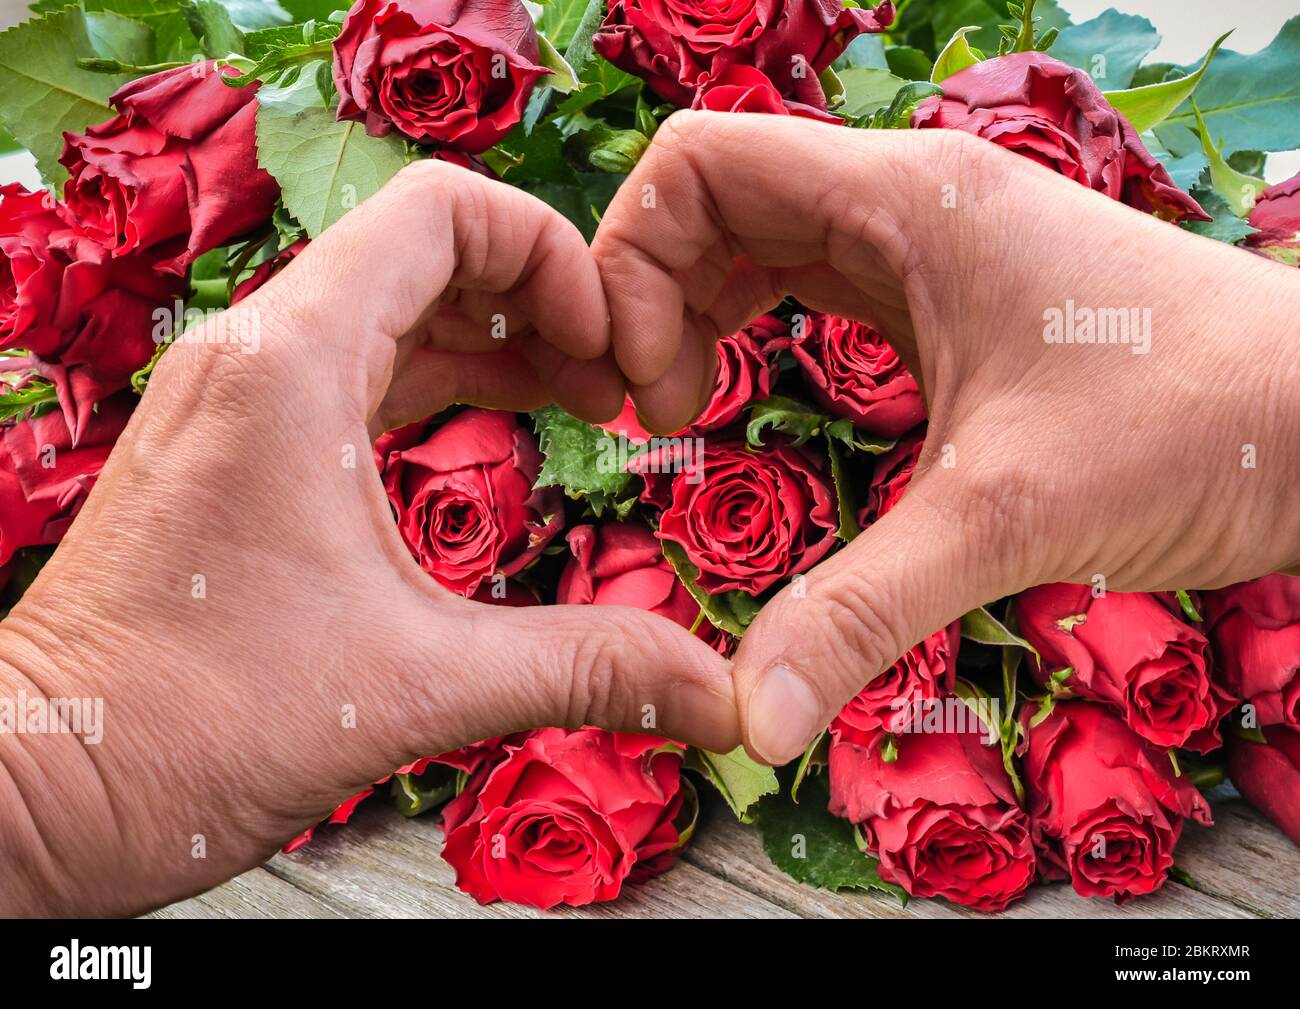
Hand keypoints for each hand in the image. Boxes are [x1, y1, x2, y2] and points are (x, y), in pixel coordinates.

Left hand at [0, 160, 738, 915]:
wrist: (36, 786)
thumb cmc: (180, 725)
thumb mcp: (416, 687)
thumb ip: (584, 668)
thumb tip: (716, 694)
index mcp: (293, 364)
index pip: (443, 210)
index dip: (550, 253)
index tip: (608, 342)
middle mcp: (253, 357)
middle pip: (423, 253)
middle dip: (538, 304)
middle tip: (613, 381)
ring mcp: (232, 401)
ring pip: (388, 315)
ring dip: (490, 345)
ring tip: (575, 405)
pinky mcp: (228, 453)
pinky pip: (352, 375)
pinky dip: (433, 386)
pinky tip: (485, 441)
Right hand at [592, 110, 1299, 765]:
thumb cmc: (1197, 424)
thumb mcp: (1004, 518)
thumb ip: (859, 611)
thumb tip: (748, 719)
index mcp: (906, 200)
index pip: (698, 163)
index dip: (631, 262)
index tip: (648, 387)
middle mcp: (910, 203)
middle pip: (715, 201)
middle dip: (652, 297)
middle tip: (655, 413)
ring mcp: (934, 246)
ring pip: (762, 240)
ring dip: (699, 312)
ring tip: (688, 409)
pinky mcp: (957, 297)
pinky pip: (816, 283)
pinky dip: (758, 330)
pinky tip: (755, 395)